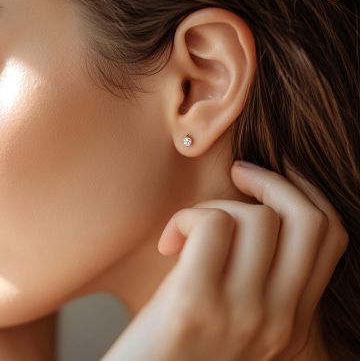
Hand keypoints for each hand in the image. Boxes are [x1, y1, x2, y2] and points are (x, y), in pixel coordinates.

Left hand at [102, 161, 347, 360]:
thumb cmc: (181, 348)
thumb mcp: (239, 320)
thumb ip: (262, 281)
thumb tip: (259, 214)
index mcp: (294, 322)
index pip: (329, 236)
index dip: (304, 192)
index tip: (270, 179)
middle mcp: (280, 321)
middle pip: (305, 219)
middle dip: (271, 180)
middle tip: (238, 175)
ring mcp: (242, 315)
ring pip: (256, 217)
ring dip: (216, 206)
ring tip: (189, 230)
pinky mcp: (195, 305)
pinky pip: (212, 225)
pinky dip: (188, 217)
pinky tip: (170, 243)